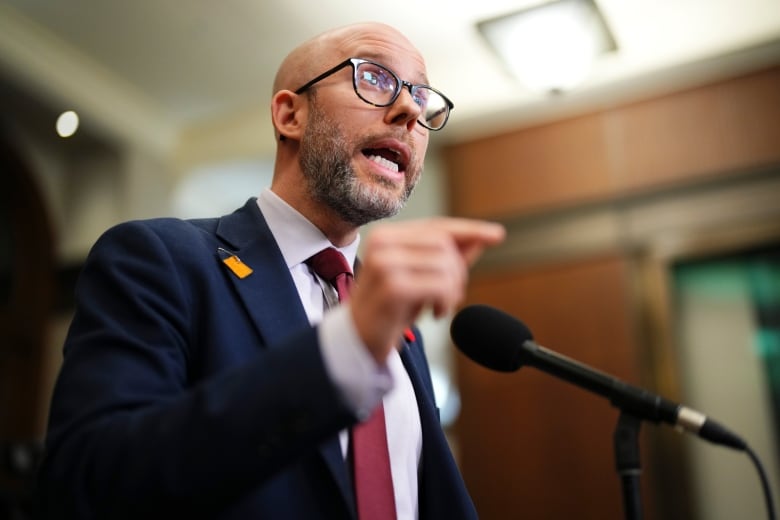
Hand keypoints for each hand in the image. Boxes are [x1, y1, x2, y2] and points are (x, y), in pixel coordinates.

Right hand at [349, 217, 504, 363]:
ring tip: (440, 305)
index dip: (469, 230)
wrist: (357, 340)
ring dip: (453, 290)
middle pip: (445, 244)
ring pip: (446, 265)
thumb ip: (446, 257)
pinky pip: (440, 285)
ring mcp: (385, 263)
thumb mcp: (419, 277)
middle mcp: (382, 242)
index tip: (497, 234)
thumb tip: (481, 237)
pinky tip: (435, 313)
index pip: (437, 226)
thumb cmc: (388, 309)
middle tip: (450, 296)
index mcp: (387, 235)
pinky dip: (446, 301)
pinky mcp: (392, 286)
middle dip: (458, 272)